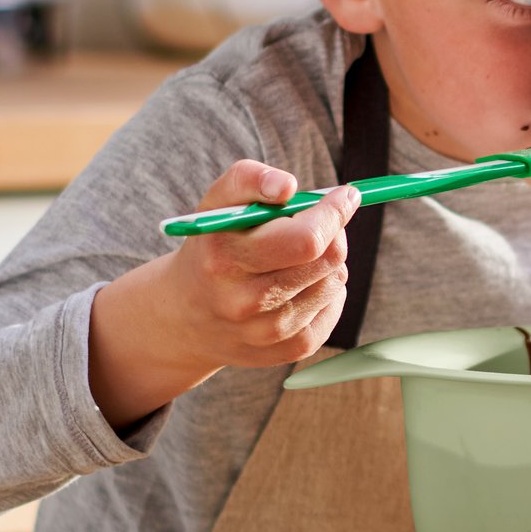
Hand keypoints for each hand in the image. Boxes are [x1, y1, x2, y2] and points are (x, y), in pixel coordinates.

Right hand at [89, 162, 359, 428]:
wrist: (185, 316)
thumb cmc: (212, 247)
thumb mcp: (216, 204)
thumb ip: (250, 179)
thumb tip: (288, 187)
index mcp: (225, 259)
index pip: (306, 239)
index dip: (334, 212)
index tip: (345, 196)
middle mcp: (244, 302)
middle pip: (328, 260)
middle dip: (333, 232)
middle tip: (320, 222)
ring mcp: (267, 332)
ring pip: (335, 283)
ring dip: (328, 262)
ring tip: (298, 257)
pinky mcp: (287, 351)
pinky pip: (333, 310)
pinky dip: (328, 292)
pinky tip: (302, 284)